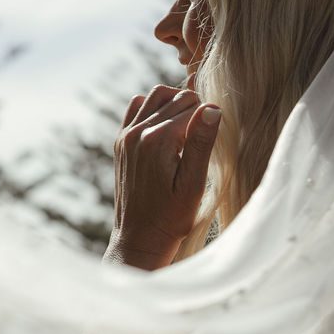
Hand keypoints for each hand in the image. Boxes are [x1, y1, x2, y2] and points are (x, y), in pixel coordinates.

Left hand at [105, 85, 220, 269]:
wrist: (139, 237)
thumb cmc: (172, 217)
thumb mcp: (194, 184)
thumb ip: (201, 143)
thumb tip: (213, 107)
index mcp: (157, 140)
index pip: (193, 106)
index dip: (209, 120)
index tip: (210, 144)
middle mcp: (136, 132)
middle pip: (176, 97)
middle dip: (194, 111)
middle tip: (201, 140)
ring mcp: (125, 134)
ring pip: (156, 95)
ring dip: (175, 104)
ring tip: (187, 131)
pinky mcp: (120, 140)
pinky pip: (137, 106)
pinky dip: (154, 108)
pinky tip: (166, 130)